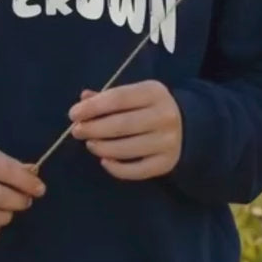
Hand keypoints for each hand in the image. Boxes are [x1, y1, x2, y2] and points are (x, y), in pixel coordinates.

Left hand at [68, 80, 182, 180]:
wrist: (188, 125)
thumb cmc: (150, 106)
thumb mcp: (135, 93)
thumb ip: (109, 96)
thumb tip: (83, 99)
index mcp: (154, 92)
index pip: (119, 98)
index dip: (93, 107)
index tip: (73, 114)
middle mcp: (164, 116)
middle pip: (122, 125)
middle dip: (94, 128)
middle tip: (76, 131)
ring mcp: (167, 141)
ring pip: (127, 148)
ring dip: (102, 147)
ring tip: (90, 143)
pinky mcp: (166, 163)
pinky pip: (137, 170)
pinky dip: (117, 168)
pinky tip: (104, 160)